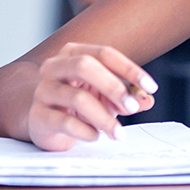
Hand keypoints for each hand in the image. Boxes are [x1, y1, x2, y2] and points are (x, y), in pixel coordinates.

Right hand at [28, 42, 156, 150]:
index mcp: (72, 53)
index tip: (151, 87)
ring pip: (77, 98)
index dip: (129, 69)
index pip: (104, 53)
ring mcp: (43, 91)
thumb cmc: (77, 103)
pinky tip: (95, 136)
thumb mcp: (105, 97)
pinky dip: (86, 131)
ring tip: (118, 132)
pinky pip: (65, 122)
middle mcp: (54, 67)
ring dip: (104, 117)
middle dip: (113, 87)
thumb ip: (126, 96)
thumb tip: (146, 99)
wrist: (43, 122)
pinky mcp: (38, 117)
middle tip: (132, 108)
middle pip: (84, 66)